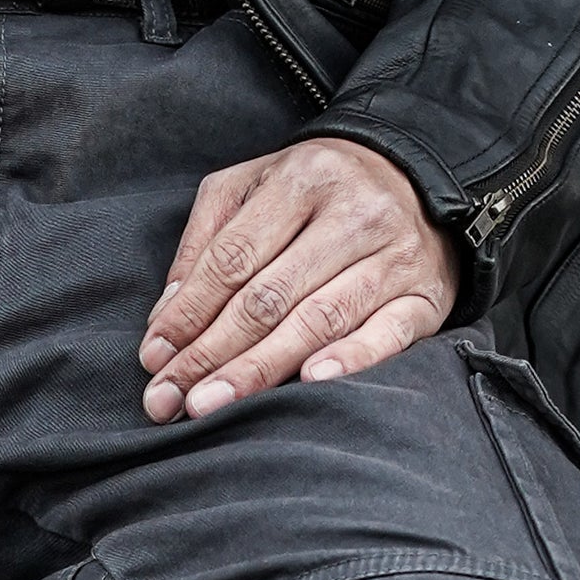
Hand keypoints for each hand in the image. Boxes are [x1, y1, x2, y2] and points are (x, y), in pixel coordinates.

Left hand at [139, 137, 459, 421]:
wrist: (419, 175)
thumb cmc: (319, 190)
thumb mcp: (255, 185)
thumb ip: (207, 240)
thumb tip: (166, 317)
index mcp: (302, 180)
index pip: (233, 258)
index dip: (189, 311)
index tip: (154, 357)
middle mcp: (352, 215)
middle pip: (269, 296)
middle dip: (211, 353)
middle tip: (170, 398)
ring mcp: (394, 257)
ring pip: (318, 320)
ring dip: (260, 369)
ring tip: (212, 404)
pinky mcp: (425, 296)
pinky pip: (387, 333)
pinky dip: (351, 359)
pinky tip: (310, 382)